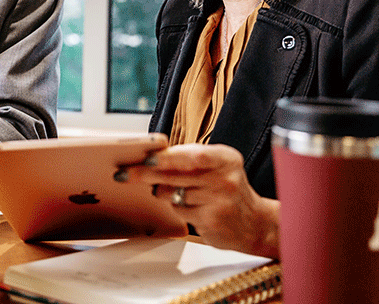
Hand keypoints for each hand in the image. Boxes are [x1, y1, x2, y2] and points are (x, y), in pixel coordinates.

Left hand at [115, 143, 279, 257]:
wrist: (254, 223)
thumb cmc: (227, 189)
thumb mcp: (217, 166)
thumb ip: (190, 159)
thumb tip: (151, 156)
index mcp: (225, 158)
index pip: (191, 155)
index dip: (166, 157)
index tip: (144, 158)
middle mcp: (225, 178)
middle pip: (175, 175)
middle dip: (146, 174)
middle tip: (124, 174)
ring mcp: (219, 201)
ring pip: (173, 194)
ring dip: (164, 193)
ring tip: (170, 191)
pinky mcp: (212, 222)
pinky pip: (180, 212)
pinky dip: (176, 208)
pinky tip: (188, 207)